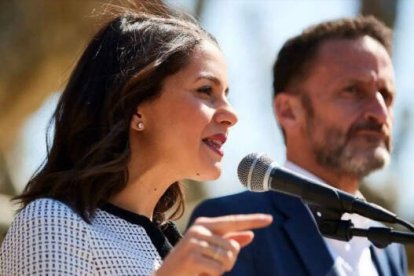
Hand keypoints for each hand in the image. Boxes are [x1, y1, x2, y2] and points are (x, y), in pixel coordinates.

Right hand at [155, 213, 272, 275]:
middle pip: (234, 246)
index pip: (234, 221)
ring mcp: (194, 242)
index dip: (252, 220)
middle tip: (210, 265)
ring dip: (220, 269)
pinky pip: (218, 269)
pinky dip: (212, 275)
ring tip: (203, 269)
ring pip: (228, 258)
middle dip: (228, 261)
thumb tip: (250, 235)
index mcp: (204, 224)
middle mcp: (199, 229)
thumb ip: (229, 241)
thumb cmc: (189, 264)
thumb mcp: (210, 250)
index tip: (269, 219)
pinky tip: (199, 273)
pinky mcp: (192, 257)